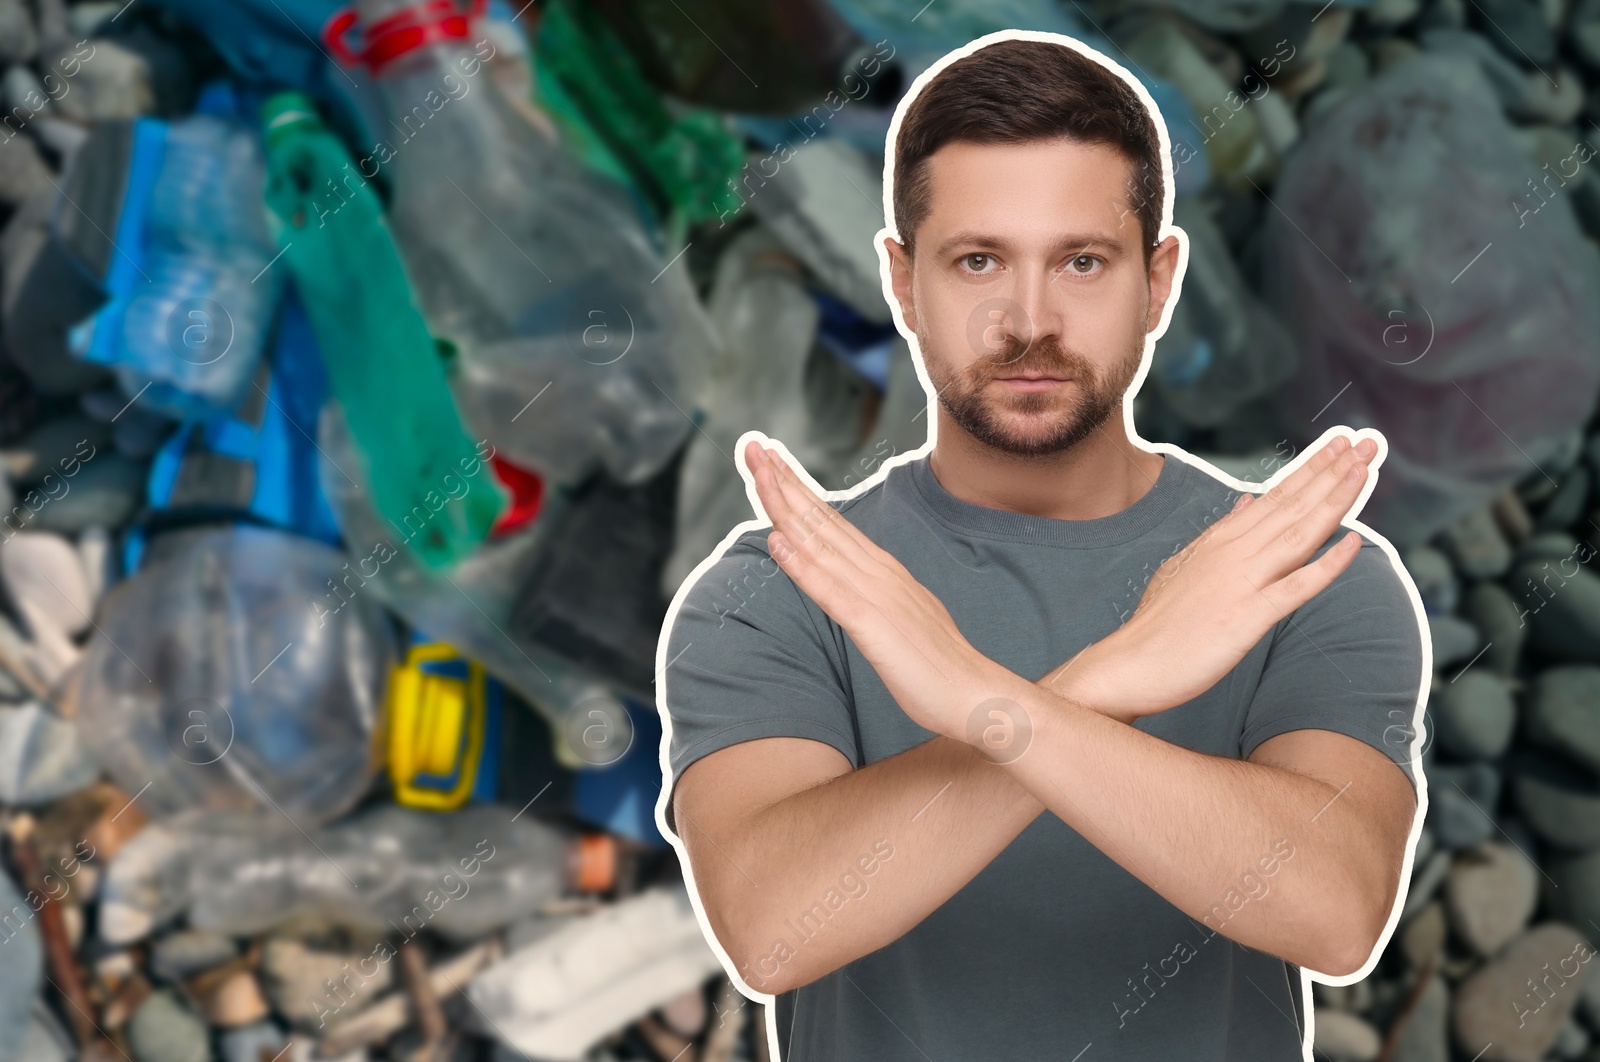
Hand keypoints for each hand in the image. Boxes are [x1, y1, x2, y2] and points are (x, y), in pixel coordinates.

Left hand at [743, 438, 997, 740]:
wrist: (976, 693)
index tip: (772, 462)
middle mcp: (878, 572)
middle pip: (822, 519)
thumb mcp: (900, 618)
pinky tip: (777, 542)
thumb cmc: (937, 665)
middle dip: (785, 482)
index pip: (832, 521)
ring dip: (785, 507)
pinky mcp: (873, 625)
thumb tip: (845, 579)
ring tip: (758, 474)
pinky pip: (830, 590)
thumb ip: (873, 594)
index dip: (799, 490)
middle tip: (755, 447)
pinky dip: (801, 564)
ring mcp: (876, 595)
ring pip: (820, 543)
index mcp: (883, 570)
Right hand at [1046, 432, 1382, 723]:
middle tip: (1367, 442)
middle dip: (1332, 471)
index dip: (1310, 470)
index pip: (1275, 497)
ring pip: (1298, 534)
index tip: (1339, 445)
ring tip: (1363, 469)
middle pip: (1292, 506)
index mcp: (1219, 542)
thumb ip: (1220, 533)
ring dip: (1335, 501)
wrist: (1129, 664)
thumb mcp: (1184, 564)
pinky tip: (1352, 546)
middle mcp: (1232, 554)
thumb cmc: (1157, 624)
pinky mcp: (1246, 618)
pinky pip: (1295, 589)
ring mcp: (1240, 583)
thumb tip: (1247, 501)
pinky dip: (1326, 567)